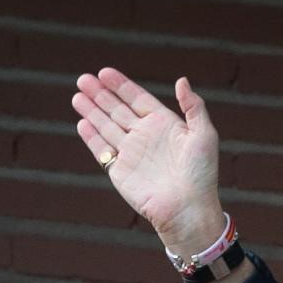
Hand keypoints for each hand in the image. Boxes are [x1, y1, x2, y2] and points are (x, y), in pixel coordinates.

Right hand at [73, 68, 223, 254]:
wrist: (188, 210)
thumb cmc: (201, 175)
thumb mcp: (204, 135)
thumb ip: (194, 106)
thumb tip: (182, 80)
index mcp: (164, 125)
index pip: (137, 99)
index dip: (121, 86)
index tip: (104, 72)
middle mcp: (145, 137)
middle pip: (117, 110)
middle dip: (100, 94)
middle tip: (83, 79)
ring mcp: (131, 154)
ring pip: (106, 126)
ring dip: (91, 111)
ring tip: (77, 95)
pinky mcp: (120, 171)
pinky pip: (102, 150)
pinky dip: (91, 137)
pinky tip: (82, 123)